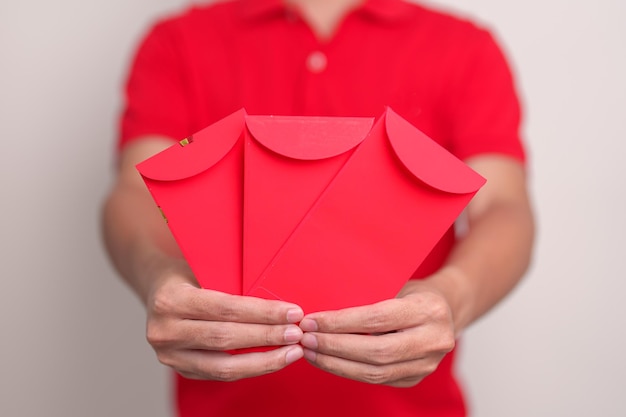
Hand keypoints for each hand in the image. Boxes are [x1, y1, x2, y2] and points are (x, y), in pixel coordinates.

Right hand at [144, 262, 304, 380]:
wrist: (157, 287)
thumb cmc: (188, 272)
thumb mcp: (204, 266)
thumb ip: (232, 282)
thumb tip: (280, 299)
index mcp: (170, 300)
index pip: (226, 309)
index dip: (263, 313)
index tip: (293, 312)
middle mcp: (164, 331)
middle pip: (226, 339)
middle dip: (268, 337)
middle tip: (297, 333)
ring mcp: (169, 355)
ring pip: (224, 366)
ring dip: (264, 361)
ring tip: (292, 352)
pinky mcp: (179, 369)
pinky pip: (220, 374)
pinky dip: (250, 368)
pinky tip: (272, 360)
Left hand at [298, 279, 454, 386]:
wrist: (447, 309)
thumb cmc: (414, 292)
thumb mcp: (397, 283)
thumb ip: (369, 296)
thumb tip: (323, 309)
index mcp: (429, 310)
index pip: (377, 319)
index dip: (341, 322)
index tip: (312, 320)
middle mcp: (434, 340)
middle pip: (376, 351)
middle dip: (334, 346)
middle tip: (306, 338)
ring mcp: (427, 364)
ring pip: (375, 372)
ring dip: (336, 363)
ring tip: (311, 351)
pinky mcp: (416, 378)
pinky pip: (377, 380)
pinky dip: (348, 371)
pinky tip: (328, 360)